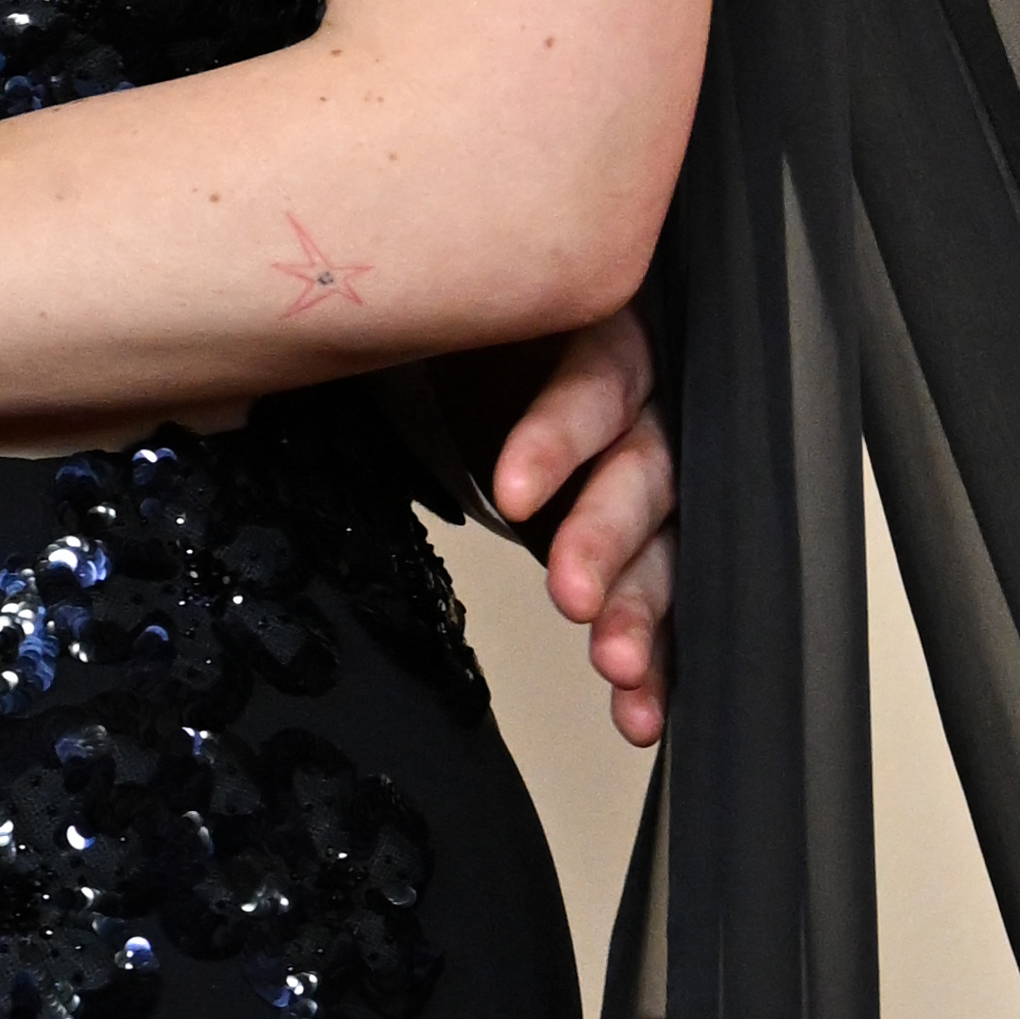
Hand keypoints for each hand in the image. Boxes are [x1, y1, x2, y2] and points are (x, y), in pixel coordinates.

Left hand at [483, 304, 671, 749]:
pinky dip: (656, 658)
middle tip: (573, 596)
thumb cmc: (476, 334)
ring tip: (618, 664)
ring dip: (643, 610)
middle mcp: (645, 407)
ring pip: (664, 543)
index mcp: (605, 333)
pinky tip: (640, 709)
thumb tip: (355, 311)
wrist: (479, 358)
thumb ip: (442, 309)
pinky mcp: (640, 540)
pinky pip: (661, 598)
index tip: (511, 494)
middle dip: (607, 539)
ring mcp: (648, 478)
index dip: (560, 436)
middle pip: (644, 470)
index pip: (598, 378)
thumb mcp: (464, 312)